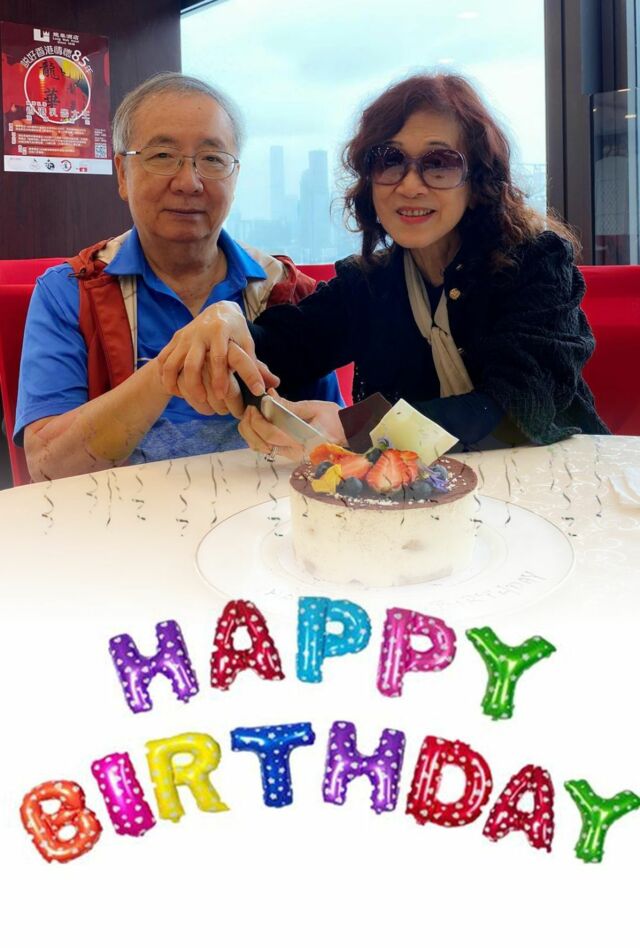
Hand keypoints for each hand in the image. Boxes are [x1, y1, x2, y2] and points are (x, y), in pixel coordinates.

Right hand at [157, 301, 278, 415]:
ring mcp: (185, 337)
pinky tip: (173, 388)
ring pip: (173, 362)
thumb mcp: (247, 343)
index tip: (222, 395)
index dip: (220, 377)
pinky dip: (165, 376)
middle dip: (196, 385)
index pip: (219, 357)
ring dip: (175, 382)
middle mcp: (200, 334)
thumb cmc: (236, 331)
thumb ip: (257, 364)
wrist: (217, 310)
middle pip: (192, 363)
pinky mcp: (175, 340)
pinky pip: (164, 359)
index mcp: (221, 332)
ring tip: (184, 397)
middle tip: (203, 400)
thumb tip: (273, 385)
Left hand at [238, 391, 345, 462]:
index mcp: (302, 441)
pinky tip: (259, 423)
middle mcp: (293, 452)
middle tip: (250, 409)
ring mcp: (290, 455)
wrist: (350, 435)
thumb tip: (270, 398)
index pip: (270, 434)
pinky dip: (257, 436)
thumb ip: (290, 406)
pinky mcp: (289, 454)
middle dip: (249, 426)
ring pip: (260, 448)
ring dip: (250, 432)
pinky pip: (266, 448)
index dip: (257, 419)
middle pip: (260, 444)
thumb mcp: (315, 409)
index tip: (255, 405)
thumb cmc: (336, 421)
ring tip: (252, 415)